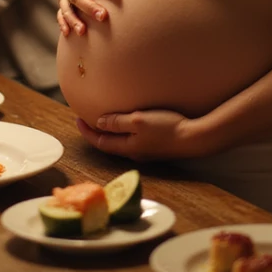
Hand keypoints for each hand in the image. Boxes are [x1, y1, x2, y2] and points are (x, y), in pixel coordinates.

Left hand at [74, 109, 199, 160]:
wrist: (194, 138)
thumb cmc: (167, 128)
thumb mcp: (138, 121)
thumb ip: (118, 122)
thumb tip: (99, 122)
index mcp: (127, 148)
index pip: (100, 141)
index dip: (86, 131)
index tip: (77, 118)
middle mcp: (134, 153)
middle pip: (108, 144)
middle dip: (95, 132)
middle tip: (85, 118)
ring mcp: (145, 151)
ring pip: (120, 142)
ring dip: (109, 132)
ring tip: (102, 119)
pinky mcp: (155, 147)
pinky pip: (132, 140)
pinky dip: (122, 132)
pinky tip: (126, 123)